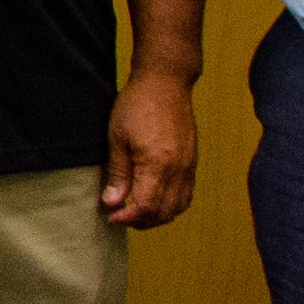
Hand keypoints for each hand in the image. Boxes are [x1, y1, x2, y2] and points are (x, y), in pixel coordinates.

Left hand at [100, 71, 198, 227]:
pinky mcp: (192, 161)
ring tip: (136, 211)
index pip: (146, 207)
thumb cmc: (138, 104)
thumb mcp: (117, 137)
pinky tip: (155, 198)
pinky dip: (171, 204)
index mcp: (158, 164)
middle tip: (120, 216)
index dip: (127, 218)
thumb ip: (118, 173)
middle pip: (164, 213)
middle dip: (141, 221)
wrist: (165, 82)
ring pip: (178, 207)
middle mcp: (178, 170)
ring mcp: (188, 166)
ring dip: (158, 216)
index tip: (111, 217)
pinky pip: (186, 194)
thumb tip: (113, 202)